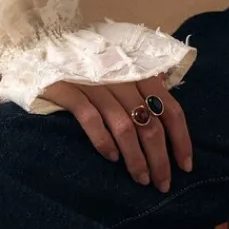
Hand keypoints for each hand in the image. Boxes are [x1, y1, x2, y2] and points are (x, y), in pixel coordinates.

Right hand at [39, 75, 193, 193]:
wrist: (44, 43)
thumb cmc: (90, 62)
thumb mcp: (124, 69)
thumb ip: (144, 88)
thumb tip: (168, 117)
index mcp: (142, 74)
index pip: (171, 110)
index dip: (181, 140)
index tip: (185, 167)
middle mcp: (123, 79)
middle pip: (151, 124)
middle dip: (160, 158)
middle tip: (162, 184)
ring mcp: (96, 84)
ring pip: (125, 127)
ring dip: (135, 158)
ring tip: (141, 179)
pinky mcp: (69, 90)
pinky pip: (91, 119)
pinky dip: (103, 141)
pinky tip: (111, 159)